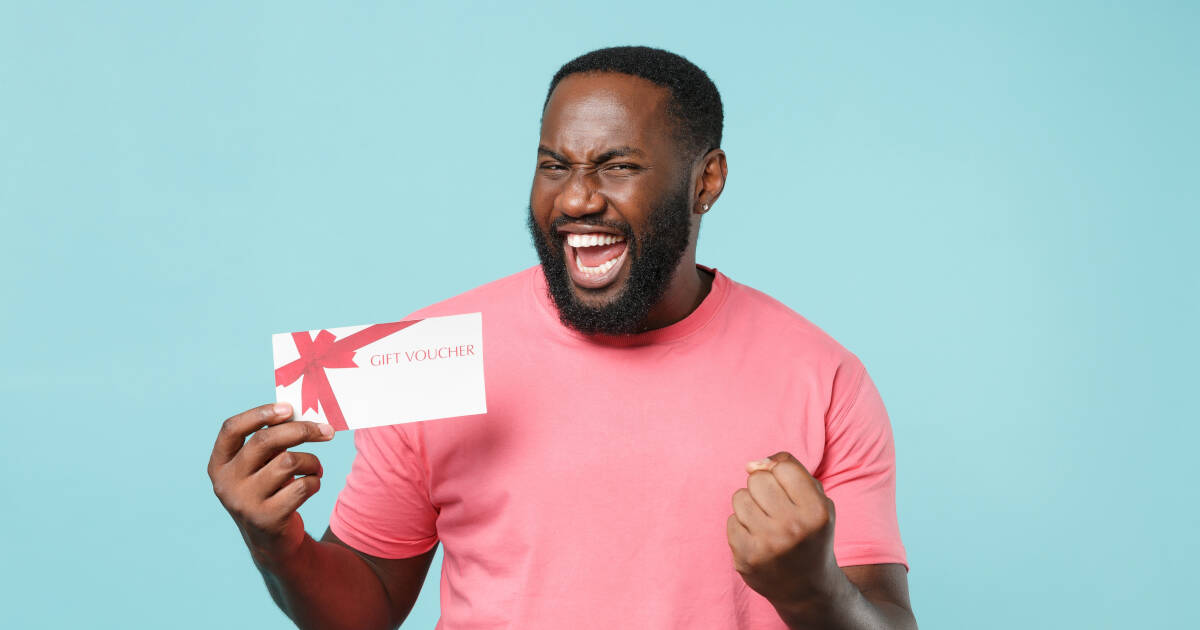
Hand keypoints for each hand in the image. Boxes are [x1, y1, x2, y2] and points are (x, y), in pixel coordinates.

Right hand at [207, 402, 333, 563]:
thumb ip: (269, 442)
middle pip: (265, 441)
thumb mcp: (259, 467)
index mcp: (219, 464)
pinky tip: (312, 486)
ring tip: (315, 468)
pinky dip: (315, 482)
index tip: (288, 408)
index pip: (231, 428)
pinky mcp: (266, 519)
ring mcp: (244, 502)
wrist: (272, 543)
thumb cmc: (269, 491)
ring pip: (289, 462)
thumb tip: (300, 412)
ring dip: (312, 461)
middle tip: (327, 430)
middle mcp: (226, 483)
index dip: (260, 414)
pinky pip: (302, 486)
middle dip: (301, 430)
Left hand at [726, 451, 843, 606]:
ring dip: (750, 505)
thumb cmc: (810, 534)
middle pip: (757, 479)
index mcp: (816, 512)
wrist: (807, 588)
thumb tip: (752, 464)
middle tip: (775, 508)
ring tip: (766, 522)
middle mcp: (793, 528)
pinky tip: (758, 539)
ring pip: (739, 497)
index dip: (782, 474)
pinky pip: (731, 520)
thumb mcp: (817, 500)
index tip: (788, 491)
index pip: (782, 467)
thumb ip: (791, 470)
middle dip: (763, 488)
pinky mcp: (746, 558)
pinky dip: (742, 526)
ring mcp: (767, 545)